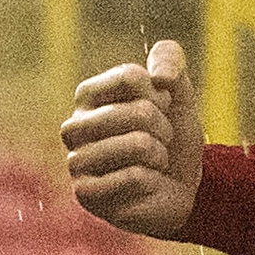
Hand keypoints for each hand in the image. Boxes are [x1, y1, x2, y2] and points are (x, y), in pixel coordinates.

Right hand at [62, 40, 203, 239]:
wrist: (180, 192)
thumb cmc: (171, 139)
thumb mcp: (179, 93)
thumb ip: (170, 60)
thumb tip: (159, 76)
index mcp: (88, 96)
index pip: (130, 76)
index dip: (160, 94)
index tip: (160, 109)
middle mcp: (74, 126)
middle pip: (139, 110)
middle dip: (164, 127)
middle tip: (161, 141)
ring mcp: (76, 161)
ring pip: (138, 144)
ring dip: (160, 154)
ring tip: (154, 162)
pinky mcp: (86, 194)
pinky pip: (133, 176)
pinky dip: (152, 180)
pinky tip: (145, 185)